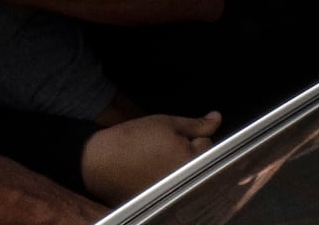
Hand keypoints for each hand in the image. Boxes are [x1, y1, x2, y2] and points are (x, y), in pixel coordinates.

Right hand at [81, 112, 219, 205]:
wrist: (102, 160)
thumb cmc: (131, 139)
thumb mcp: (167, 122)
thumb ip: (196, 124)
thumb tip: (216, 118)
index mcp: (190, 159)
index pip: (207, 143)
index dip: (191, 135)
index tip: (174, 135)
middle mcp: (186, 179)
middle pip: (200, 161)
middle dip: (188, 152)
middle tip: (163, 146)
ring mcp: (175, 192)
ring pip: (188, 174)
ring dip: (179, 166)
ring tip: (156, 159)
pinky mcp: (164, 200)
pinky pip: (176, 186)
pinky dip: (168, 178)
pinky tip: (151, 171)